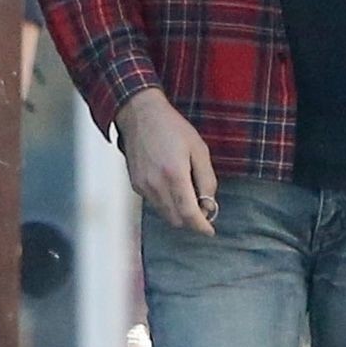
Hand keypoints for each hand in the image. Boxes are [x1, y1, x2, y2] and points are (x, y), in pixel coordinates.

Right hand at [117, 88, 217, 232]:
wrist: (140, 115)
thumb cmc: (171, 128)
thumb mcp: (199, 149)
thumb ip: (207, 180)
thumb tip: (209, 204)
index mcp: (174, 175)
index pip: (188, 214)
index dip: (201, 226)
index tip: (209, 231)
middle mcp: (155, 184)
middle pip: (176, 220)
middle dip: (191, 219)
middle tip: (203, 205)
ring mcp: (143, 186)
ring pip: (165, 214)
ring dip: (179, 212)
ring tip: (188, 191)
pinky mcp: (135, 185)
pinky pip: (155, 203)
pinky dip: (167, 203)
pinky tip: (172, 185)